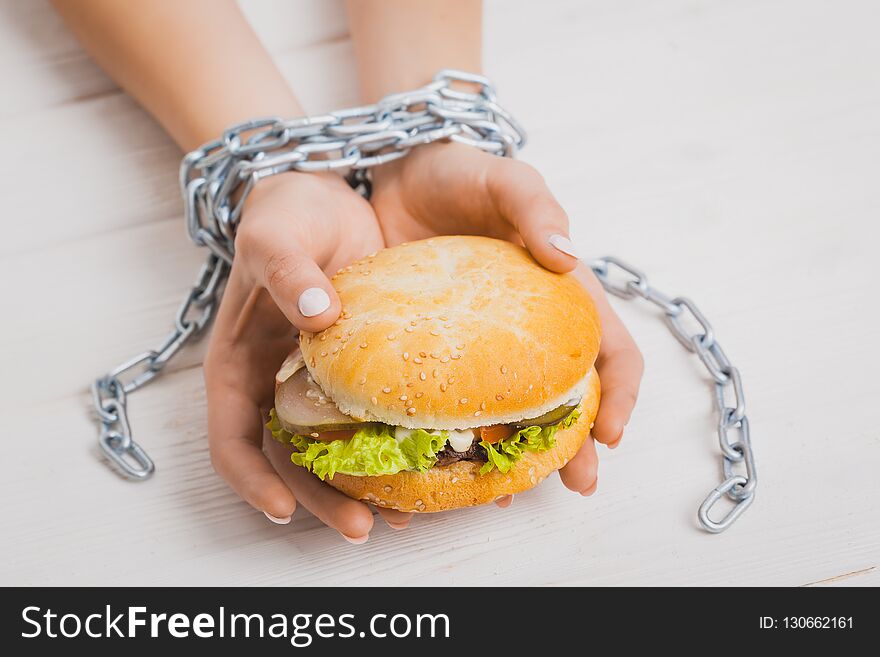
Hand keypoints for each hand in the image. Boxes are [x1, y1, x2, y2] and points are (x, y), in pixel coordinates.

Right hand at [203, 172, 412, 541]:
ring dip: (360, 487)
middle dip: (319, 500)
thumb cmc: (285, 214)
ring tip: (404, 515)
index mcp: (240, 366)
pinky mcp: (361, 371)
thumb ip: (289, 271)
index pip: (231, 439)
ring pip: (333, 451)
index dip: (252, 481)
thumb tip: (318, 315)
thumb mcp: (275, 235)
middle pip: (289, 461)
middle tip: (362, 527)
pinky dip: (392, 445)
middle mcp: (277, 384)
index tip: (282, 510)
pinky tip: (428, 459)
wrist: (329, 194)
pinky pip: (372, 417)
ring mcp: (320, 382)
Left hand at [369, 142, 643, 499]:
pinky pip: (452, 399)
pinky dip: (459, 433)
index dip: (621, 393)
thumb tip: (570, 258)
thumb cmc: (461, 172)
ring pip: (513, 409)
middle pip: (569, 396)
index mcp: (561, 294)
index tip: (612, 436)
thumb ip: (537, 207)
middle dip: (580, 443)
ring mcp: (482, 344)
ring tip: (509, 488)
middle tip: (577, 485)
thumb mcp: (505, 179)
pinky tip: (446, 460)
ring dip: (521, 451)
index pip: (611, 349)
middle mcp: (528, 328)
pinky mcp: (434, 349)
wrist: (395, 171)